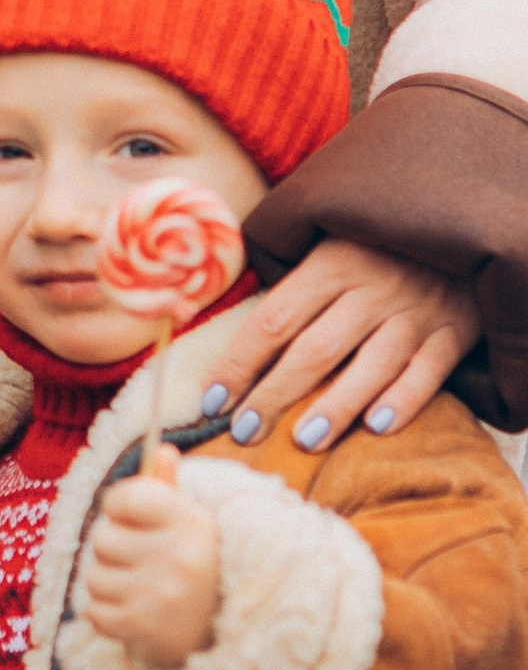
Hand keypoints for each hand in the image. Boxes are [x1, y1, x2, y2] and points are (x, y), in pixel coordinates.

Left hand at [81, 457, 219, 667]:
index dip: (117, 505)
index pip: (125, 497)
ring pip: (94, 578)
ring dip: (110, 584)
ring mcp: (160, 595)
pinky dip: (108, 615)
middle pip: (102, 539)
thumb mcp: (191, 522)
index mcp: (189, 522)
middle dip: (114, 550)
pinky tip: (135, 612)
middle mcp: (177, 557)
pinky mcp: (144, 629)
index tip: (127, 515)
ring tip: (139, 588)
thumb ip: (168, 488)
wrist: (227, 630)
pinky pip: (94, 613)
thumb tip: (162, 450)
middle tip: (139, 560)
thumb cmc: (198, 564)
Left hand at [213, 237, 479, 453]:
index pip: (274, 320)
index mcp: (330, 263)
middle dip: (274, 394)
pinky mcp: (454, 331)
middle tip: (243, 432)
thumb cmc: (377, 247)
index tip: (211, 401)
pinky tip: (377, 426)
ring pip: (372, 364)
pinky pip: (428, 370)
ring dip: (336, 405)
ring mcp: (415, 311)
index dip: (240, 363)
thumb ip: (291, 284)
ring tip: (303, 441)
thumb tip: (236, 338)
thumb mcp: (330, 245)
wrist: (458, 228)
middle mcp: (372, 287)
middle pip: (315, 349)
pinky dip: (404, 399)